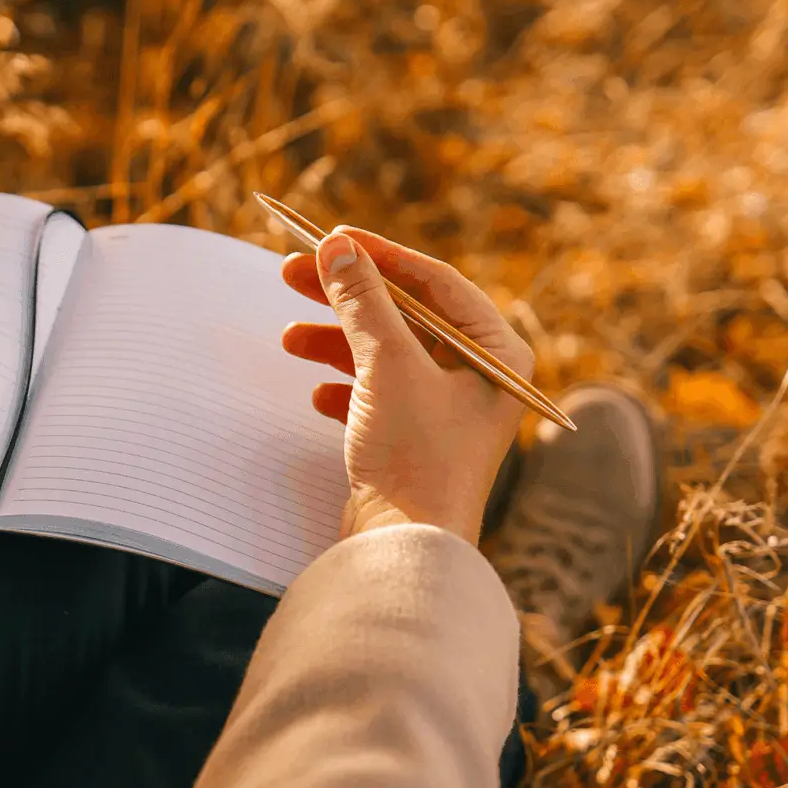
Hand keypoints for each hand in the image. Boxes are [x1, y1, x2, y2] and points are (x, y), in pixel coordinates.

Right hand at [279, 227, 532, 543]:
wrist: (406, 549)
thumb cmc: (417, 459)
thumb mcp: (387, 366)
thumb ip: (362, 302)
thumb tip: (337, 247)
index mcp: (497, 354)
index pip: (436, 283)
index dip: (380, 256)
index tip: (331, 238)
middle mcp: (479, 379)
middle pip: (405, 315)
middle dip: (347, 297)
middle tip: (291, 273)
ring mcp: (447, 411)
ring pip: (384, 354)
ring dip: (336, 342)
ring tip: (290, 339)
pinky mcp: (415, 440)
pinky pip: (376, 395)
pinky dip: (345, 387)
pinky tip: (318, 394)